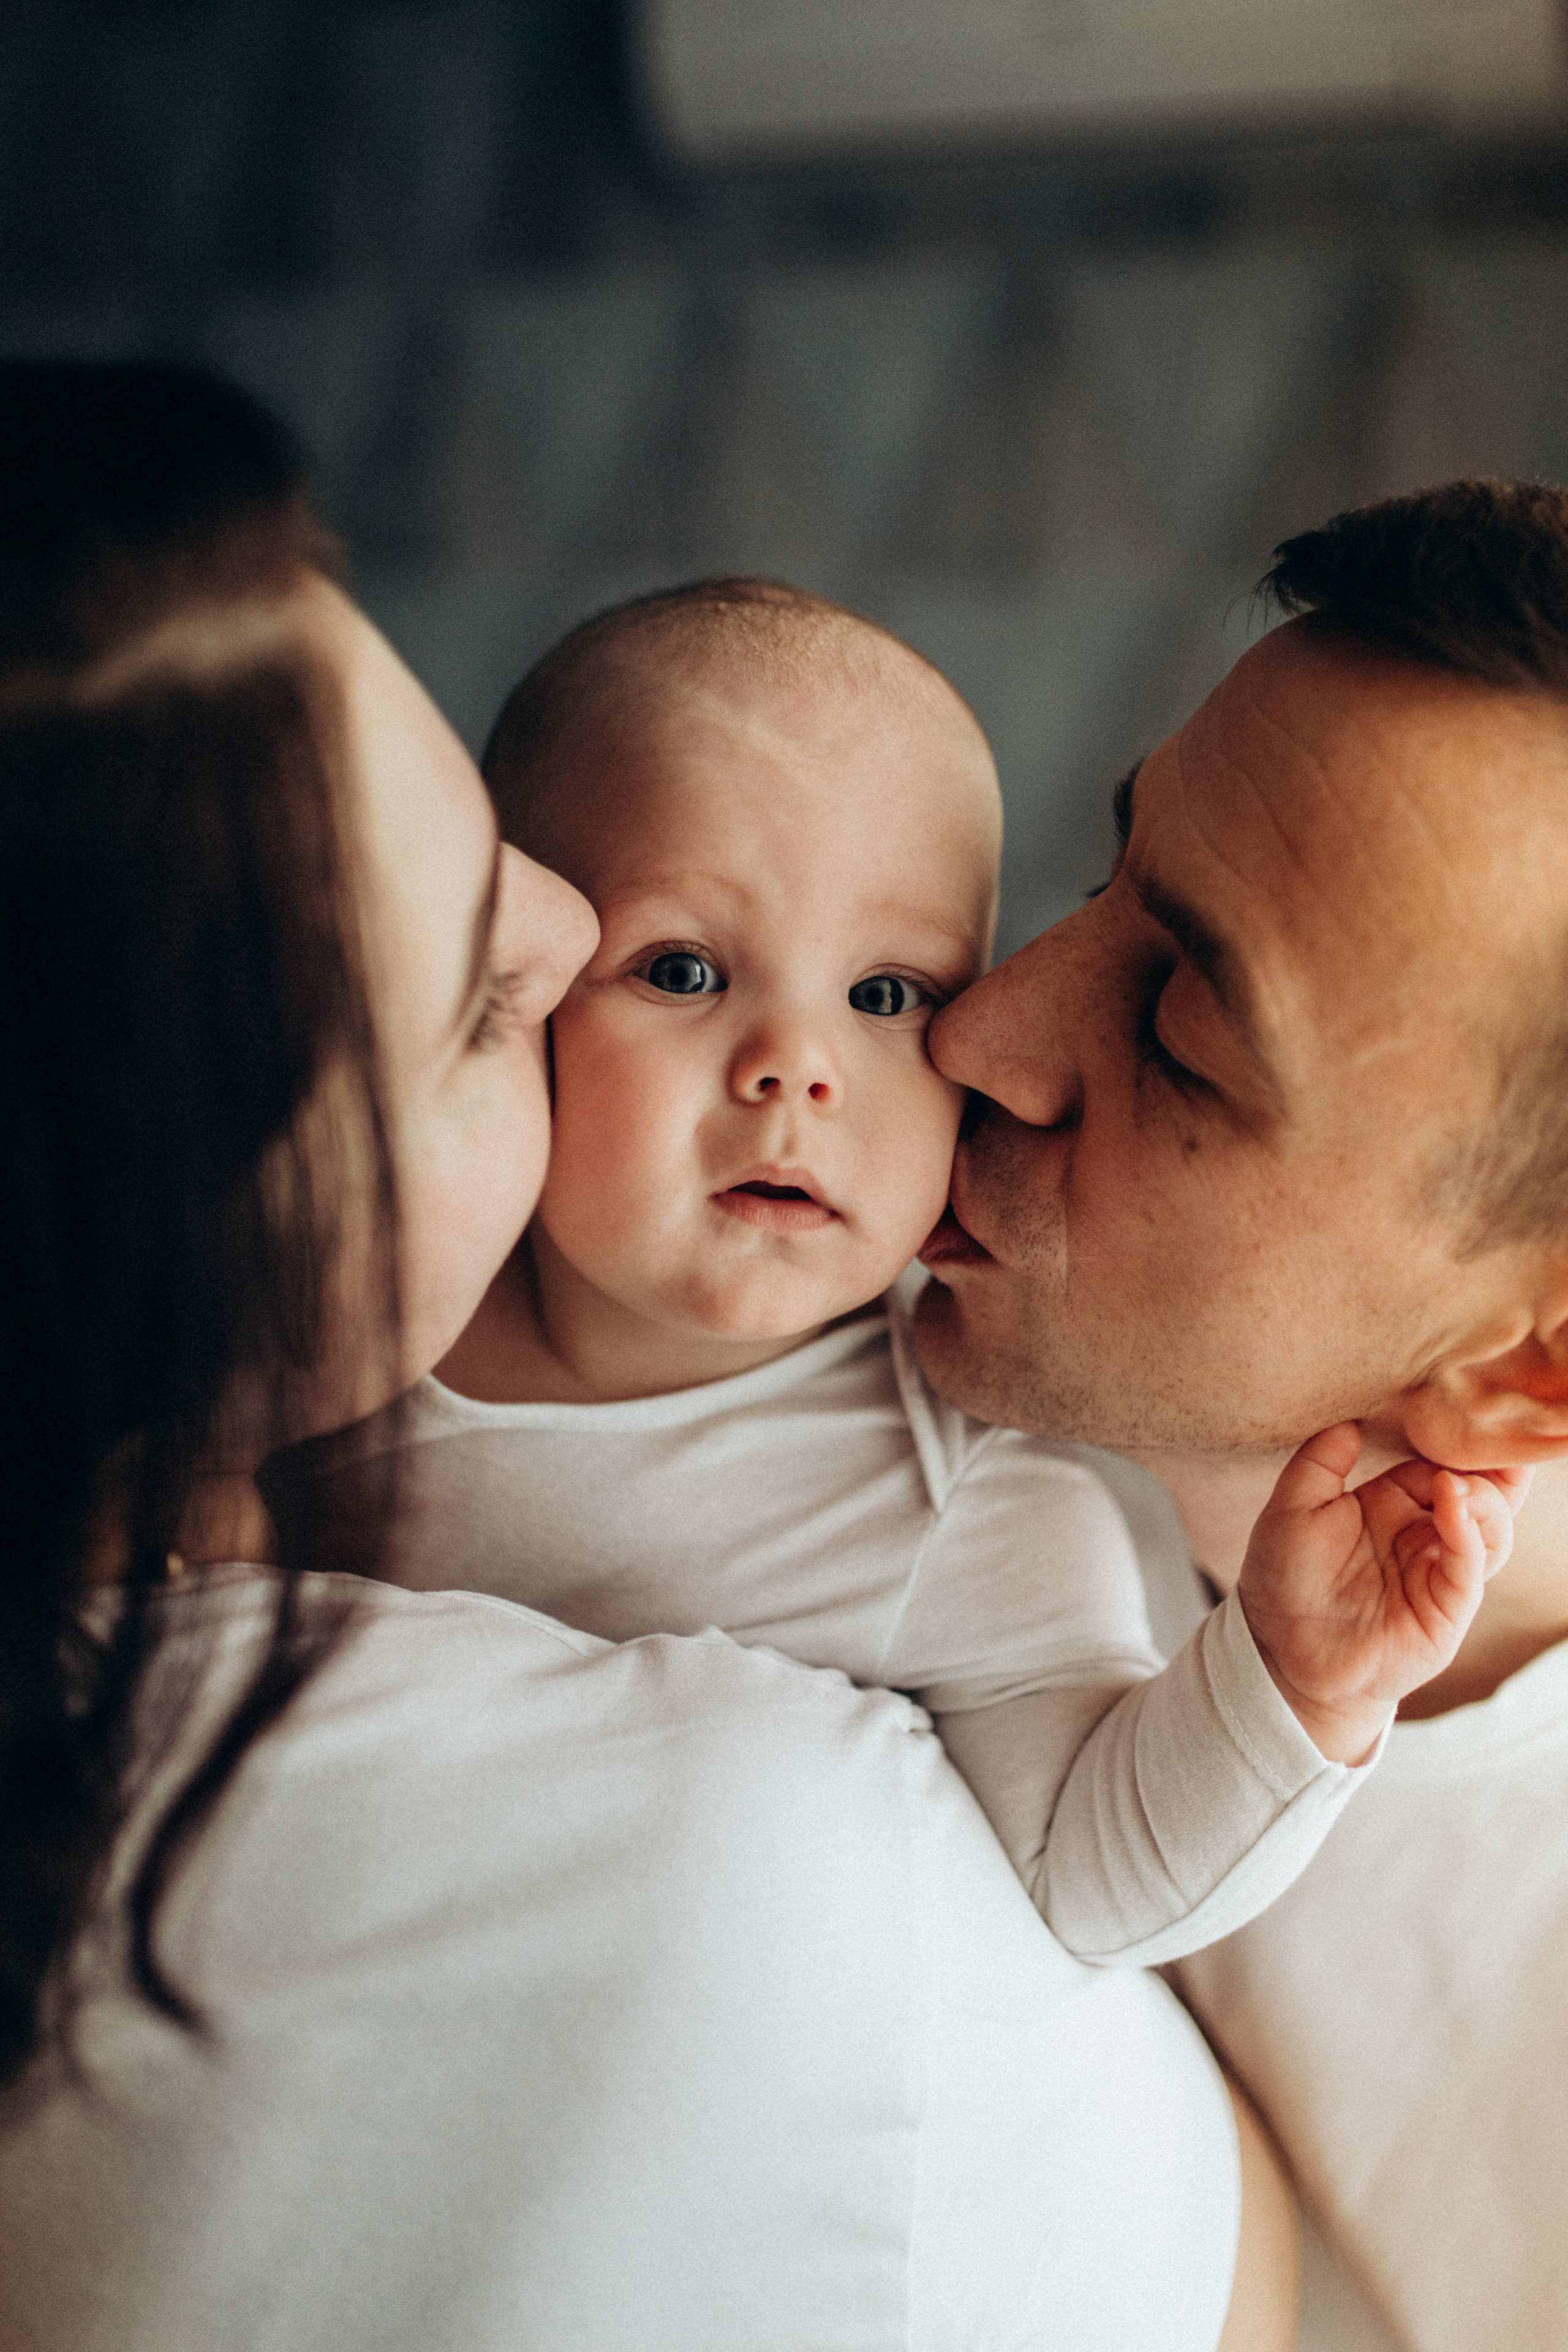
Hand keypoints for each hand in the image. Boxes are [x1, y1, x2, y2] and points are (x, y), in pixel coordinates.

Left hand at [1237, 1422, 1530, 1763]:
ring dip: (1483, 1495)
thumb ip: (1319, 1462)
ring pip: (1489, 1525)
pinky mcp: (1447, 1608)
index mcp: (1391, 1504)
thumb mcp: (1290, 1509)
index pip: (1437, 1463)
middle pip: (1479, 1491)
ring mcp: (1439, 1570)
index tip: (1458, 1405)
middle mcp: (1423, 1534)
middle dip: (1493, 1463)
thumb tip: (1349, 1420)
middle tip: (1497, 1428)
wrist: (1280, 1655)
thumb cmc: (1282, 1582)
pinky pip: (1471, 1564)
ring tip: (1457, 1477)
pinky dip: (1468, 1529)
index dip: (1450, 1440)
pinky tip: (1452, 1500)